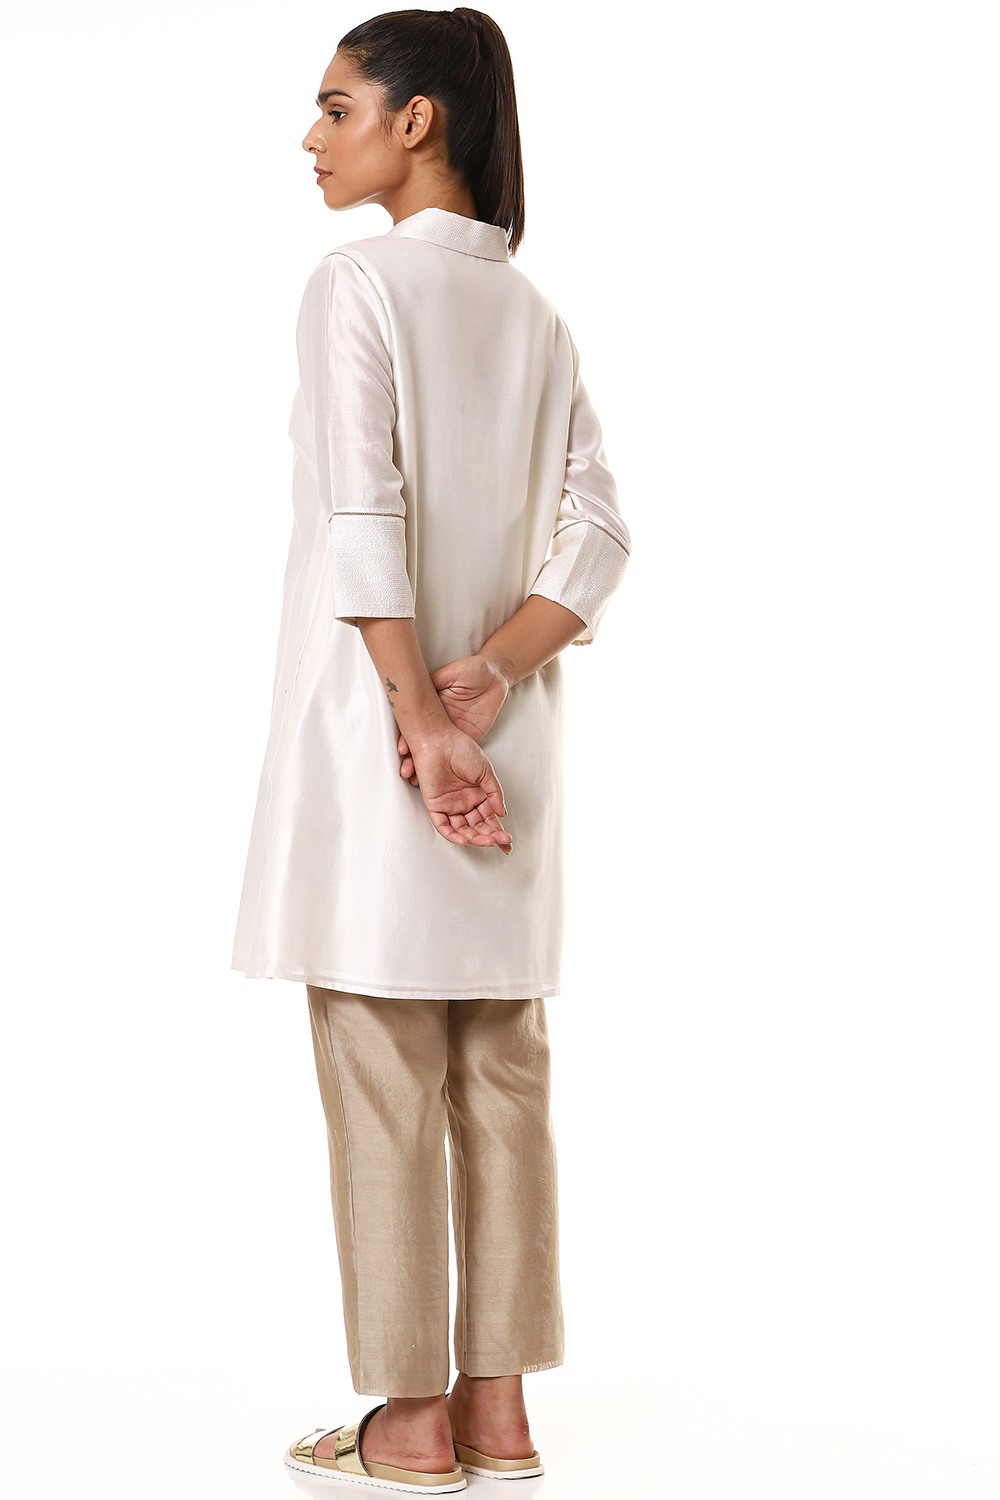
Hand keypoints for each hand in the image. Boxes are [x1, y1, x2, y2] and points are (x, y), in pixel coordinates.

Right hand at [398, 654, 508, 782]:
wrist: (496, 677)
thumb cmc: (475, 670)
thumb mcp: (454, 672)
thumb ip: (438, 680)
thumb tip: (420, 685)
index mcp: (433, 703)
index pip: (416, 722)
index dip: (408, 735)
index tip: (403, 748)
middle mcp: (440, 718)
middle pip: (422, 739)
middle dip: (413, 755)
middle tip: (406, 768)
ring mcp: (452, 729)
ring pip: (436, 749)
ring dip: (424, 762)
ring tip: (416, 776)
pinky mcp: (467, 736)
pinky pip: (456, 751)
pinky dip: (447, 764)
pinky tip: (436, 774)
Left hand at [407, 725, 511, 852]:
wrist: (440, 741)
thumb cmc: (460, 749)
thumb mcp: (486, 771)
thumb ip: (494, 793)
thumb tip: (502, 813)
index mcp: (477, 794)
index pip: (489, 818)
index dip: (498, 831)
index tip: (507, 841)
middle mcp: (464, 801)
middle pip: (477, 826)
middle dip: (490, 836)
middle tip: (501, 840)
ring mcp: (450, 804)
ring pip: (463, 829)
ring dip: (475, 838)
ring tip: (488, 840)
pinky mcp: (435, 805)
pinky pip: (443, 825)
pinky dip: (453, 835)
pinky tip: (465, 839)